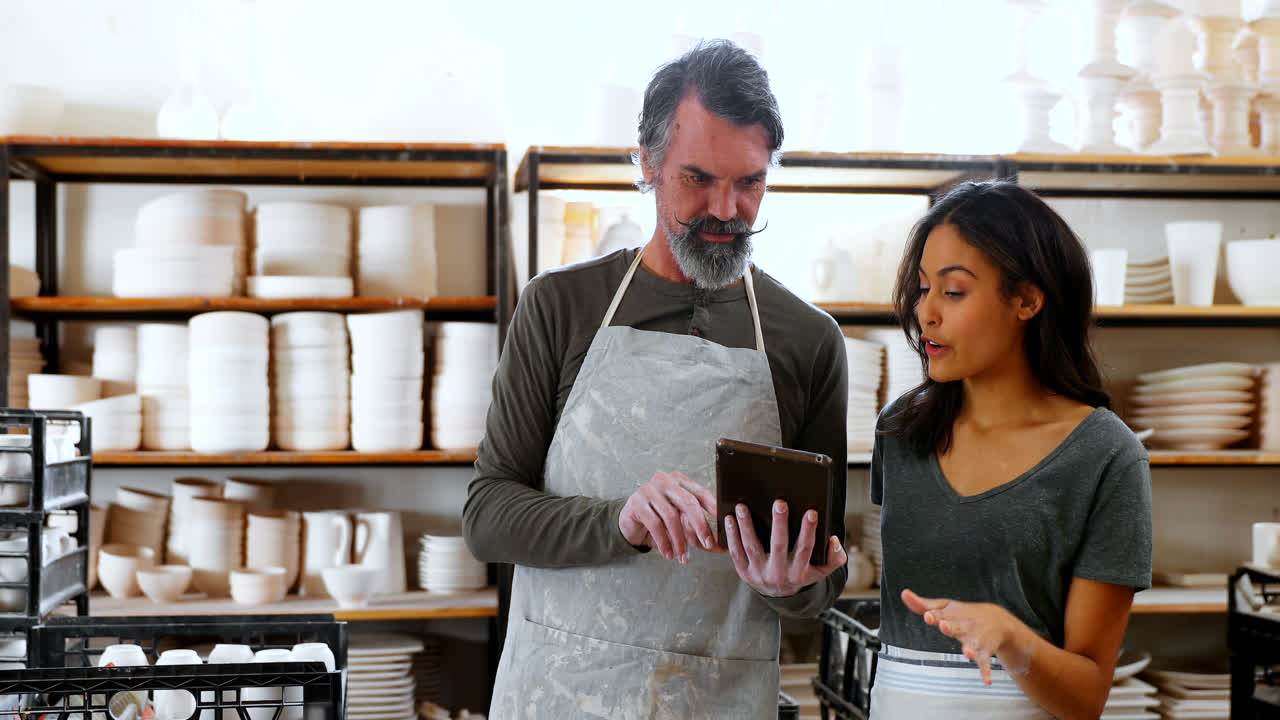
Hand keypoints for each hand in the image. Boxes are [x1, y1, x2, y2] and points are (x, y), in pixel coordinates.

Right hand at [618, 471, 720, 562]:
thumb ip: (701, 534)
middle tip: (707, 544)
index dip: (714, 508)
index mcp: (680, 481)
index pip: (701, 493)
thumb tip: (722, 546)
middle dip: (700, 525)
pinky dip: (664, 542)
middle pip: (688, 502)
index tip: (723, 524)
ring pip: (671, 516)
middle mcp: (665, 481)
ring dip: (680, 540)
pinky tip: (669, 554)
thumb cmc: (659, 521)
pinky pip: (655, 524)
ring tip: (684, 557)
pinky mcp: (637, 502)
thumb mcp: (683, 527)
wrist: (631, 524)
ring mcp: (649, 490)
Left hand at [723, 499, 845, 596]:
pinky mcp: (743, 572)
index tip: (811, 512)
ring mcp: (759, 574)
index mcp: (798, 572)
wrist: (780, 594)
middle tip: (779, 503)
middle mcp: (778, 574)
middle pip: (779, 546)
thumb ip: (834, 557)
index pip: (805, 549)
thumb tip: (834, 540)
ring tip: (743, 507)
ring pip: (752, 547)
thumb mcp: (821, 570)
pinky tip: (730, 519)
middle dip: (780, 524)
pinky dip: (732, 536)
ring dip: (746, 526)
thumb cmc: (801, 574)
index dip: (809, 531)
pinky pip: (736, 553)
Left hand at [901, 589, 1030, 683]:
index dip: (933, 616)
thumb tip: (903, 594)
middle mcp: (963, 626)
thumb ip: (924, 604)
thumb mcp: (945, 606)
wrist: (999, 620)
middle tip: (943, 626)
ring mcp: (974, 639)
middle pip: (955, 627)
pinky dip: (986, 671)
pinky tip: (987, 681)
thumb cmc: (965, 613)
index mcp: (951, 616)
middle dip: (949, 627)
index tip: (927, 615)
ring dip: (969, 649)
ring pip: (971, 644)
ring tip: (967, 653)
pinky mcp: (984, 651)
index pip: (940, 615)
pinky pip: (985, 662)